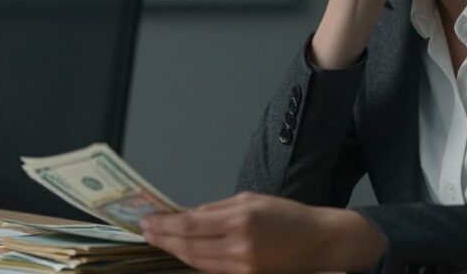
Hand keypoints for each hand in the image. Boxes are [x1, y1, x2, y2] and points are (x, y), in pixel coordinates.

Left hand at [140, 192, 386, 273]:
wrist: (320, 242)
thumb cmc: (288, 216)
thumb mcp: (250, 199)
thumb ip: (216, 209)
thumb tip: (187, 215)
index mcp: (240, 219)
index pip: (190, 225)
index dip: (164, 225)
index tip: (147, 220)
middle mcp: (240, 246)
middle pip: (189, 247)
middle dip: (163, 239)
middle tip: (146, 231)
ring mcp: (243, 267)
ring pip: (197, 262)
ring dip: (175, 251)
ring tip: (159, 240)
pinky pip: (213, 270)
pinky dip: (195, 261)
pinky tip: (183, 252)